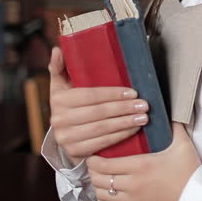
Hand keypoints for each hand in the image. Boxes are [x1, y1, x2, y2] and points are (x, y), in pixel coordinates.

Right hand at [48, 47, 149, 165]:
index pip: (90, 95)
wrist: (64, 134)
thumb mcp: (61, 86)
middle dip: (124, 108)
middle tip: (144, 105)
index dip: (113, 94)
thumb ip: (59, 67)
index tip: (133, 92)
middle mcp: (59, 120)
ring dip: (125, 123)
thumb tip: (57, 49)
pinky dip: (120, 136)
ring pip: (102, 129)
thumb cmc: (69, 104)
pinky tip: (133, 129)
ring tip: (143, 117)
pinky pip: (102, 143)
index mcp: (57, 99)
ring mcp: (66, 138)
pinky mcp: (75, 152)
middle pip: (98, 113)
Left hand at [87, 123, 200, 200]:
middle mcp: (133, 183)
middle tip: (95, 163)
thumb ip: (173, 126)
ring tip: (100, 176)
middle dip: (93, 171)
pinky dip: (106, 198)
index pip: (104, 164)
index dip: (93, 159)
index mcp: (141, 165)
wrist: (196, 195)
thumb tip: (167, 112)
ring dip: (98, 185)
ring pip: (102, 194)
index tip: (94, 154)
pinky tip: (109, 190)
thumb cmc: (189, 172)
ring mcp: (134, 198)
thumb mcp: (182, 145)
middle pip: (99, 179)